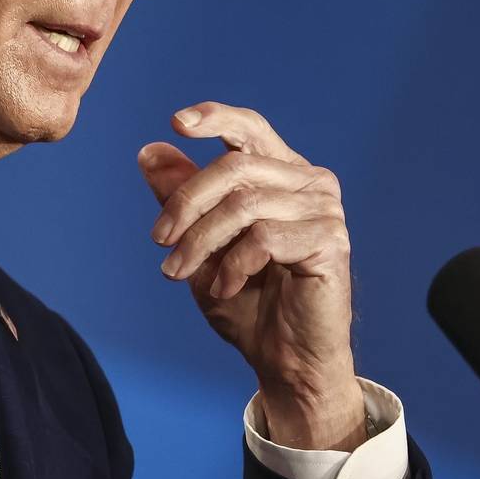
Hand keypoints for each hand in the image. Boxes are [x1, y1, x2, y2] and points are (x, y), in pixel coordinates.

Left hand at [138, 102, 363, 450]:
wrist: (285, 360)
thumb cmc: (248, 303)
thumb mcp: (201, 245)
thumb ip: (181, 198)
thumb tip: (149, 151)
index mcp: (282, 173)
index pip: (250, 129)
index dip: (215, 117)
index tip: (177, 123)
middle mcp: (309, 182)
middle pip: (235, 166)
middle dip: (186, 202)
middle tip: (159, 241)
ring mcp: (324, 210)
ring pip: (244, 204)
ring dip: (200, 241)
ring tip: (179, 272)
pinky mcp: (330, 240)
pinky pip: (264, 238)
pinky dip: (232, 265)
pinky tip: (225, 288)